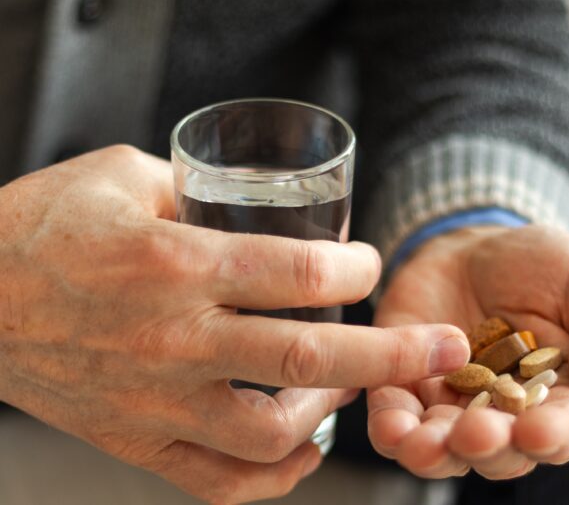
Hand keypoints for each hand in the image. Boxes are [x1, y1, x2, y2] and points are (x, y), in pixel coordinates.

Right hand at [0, 145, 469, 502]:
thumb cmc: (40, 225)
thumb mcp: (123, 175)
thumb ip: (200, 188)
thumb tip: (260, 197)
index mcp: (175, 264)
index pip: (298, 272)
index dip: (355, 268)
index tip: (371, 263)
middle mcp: (173, 337)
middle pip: (308, 356)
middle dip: (393, 355)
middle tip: (447, 350)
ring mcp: (154, 398)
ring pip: (270, 433)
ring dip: (330, 414)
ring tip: (352, 388)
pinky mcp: (133, 439)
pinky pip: (217, 480)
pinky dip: (273, 478)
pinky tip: (301, 453)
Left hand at [367, 224, 568, 479]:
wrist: (476, 245)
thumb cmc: (546, 268)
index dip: (555, 437)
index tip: (537, 432)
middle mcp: (514, 419)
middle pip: (504, 454)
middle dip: (489, 448)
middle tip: (475, 432)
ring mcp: (458, 410)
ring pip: (446, 452)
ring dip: (434, 454)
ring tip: (423, 444)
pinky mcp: (409, 391)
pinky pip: (396, 422)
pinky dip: (391, 429)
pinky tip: (390, 427)